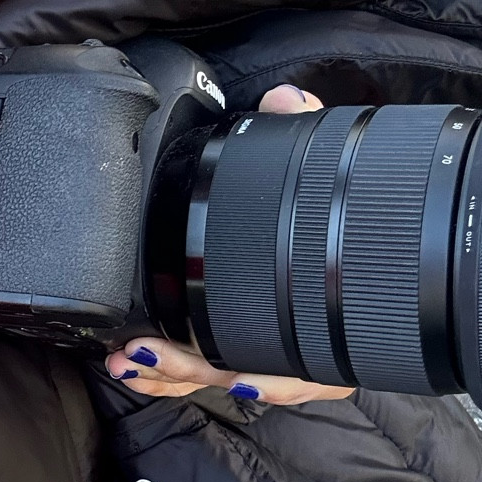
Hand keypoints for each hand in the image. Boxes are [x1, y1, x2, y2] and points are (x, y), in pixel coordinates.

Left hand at [103, 83, 356, 406]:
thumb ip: (306, 132)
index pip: (310, 364)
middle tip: (147, 353)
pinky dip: (167, 372)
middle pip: (247, 376)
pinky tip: (135, 368)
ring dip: (169, 373)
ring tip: (127, 360)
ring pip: (215, 377)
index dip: (277, 379)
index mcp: (333, 321)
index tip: (238, 376)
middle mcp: (305, 350)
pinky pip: (200, 370)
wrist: (353, 224)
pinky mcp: (234, 346)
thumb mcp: (322, 168)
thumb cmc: (332, 211)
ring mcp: (268, 353)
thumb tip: (285, 103)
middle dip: (192, 371)